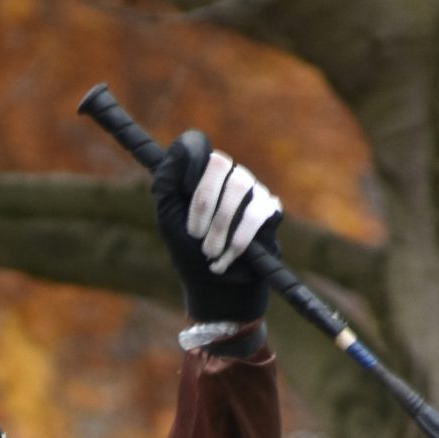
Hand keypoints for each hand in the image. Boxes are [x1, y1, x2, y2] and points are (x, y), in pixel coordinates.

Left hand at [150, 130, 282, 323]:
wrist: (216, 288)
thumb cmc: (190, 253)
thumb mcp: (169, 218)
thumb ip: (168, 183)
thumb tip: (179, 148)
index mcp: (203, 174)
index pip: (197, 148)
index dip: (188, 174)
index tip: (182, 207)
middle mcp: (229, 176)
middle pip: (220, 164)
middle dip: (203, 204)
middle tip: (196, 235)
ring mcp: (252, 190)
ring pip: (239, 188)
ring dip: (219, 227)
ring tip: (210, 252)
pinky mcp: (270, 210)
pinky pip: (255, 213)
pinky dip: (237, 240)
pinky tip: (226, 258)